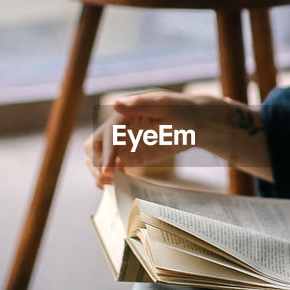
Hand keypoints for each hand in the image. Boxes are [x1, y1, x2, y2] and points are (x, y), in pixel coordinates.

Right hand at [83, 90, 224, 186]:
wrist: (195, 123)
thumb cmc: (182, 109)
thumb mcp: (164, 105)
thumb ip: (140, 105)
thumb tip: (115, 104)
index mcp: (123, 113)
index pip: (108, 135)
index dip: (107, 153)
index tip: (108, 171)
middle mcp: (118, 128)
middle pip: (94, 146)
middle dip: (96, 162)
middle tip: (108, 178)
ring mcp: (122, 144)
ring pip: (98, 158)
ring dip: (99, 171)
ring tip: (111, 184)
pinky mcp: (129, 157)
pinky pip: (112, 168)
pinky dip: (109, 177)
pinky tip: (116, 185)